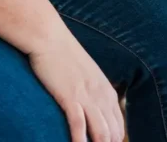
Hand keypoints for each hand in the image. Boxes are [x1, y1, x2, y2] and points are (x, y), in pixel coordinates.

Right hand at [29, 26, 124, 141]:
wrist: (47, 35)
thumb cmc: (62, 53)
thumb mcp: (85, 72)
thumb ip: (93, 90)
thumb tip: (93, 109)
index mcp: (106, 90)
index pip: (118, 126)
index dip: (113, 141)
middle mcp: (101, 94)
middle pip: (113, 133)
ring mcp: (86, 95)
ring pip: (101, 133)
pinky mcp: (69, 96)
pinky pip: (79, 126)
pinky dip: (79, 141)